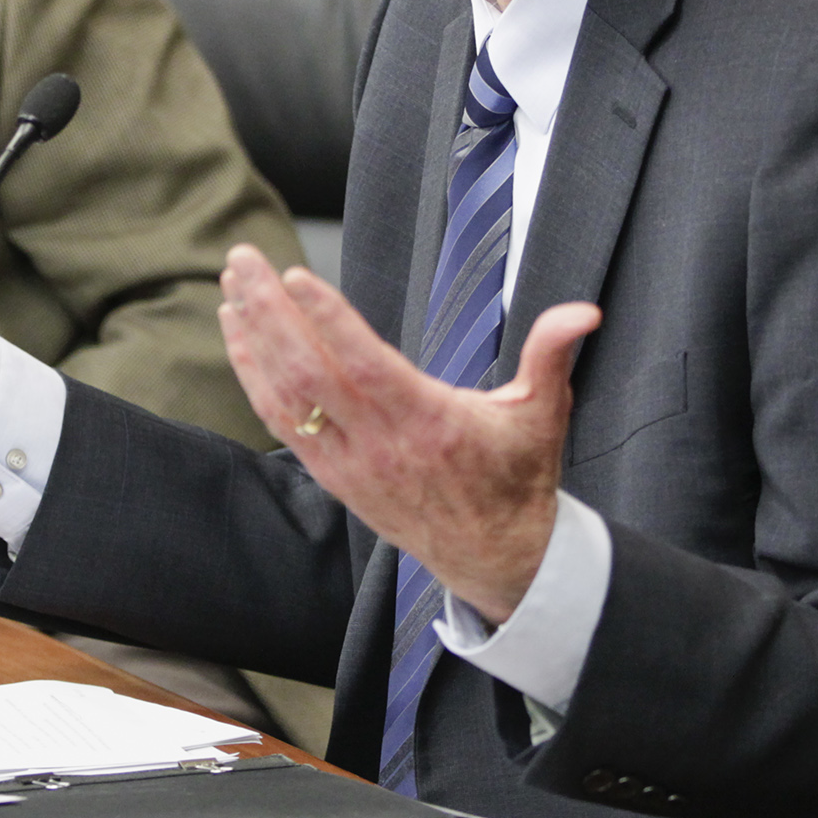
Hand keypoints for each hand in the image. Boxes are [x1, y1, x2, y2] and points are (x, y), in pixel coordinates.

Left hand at [217, 244, 598, 623]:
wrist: (496, 558)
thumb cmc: (518, 476)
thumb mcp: (543, 413)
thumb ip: (553, 354)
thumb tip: (585, 312)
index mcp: (429, 422)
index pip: (366, 365)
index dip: (327, 321)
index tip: (294, 276)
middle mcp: (381, 444)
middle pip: (310, 372)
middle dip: (270, 312)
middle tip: (243, 259)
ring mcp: (350, 463)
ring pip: (287, 395)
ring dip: (253, 335)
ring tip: (232, 282)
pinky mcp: (333, 475)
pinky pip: (282, 422)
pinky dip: (253, 375)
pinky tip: (238, 332)